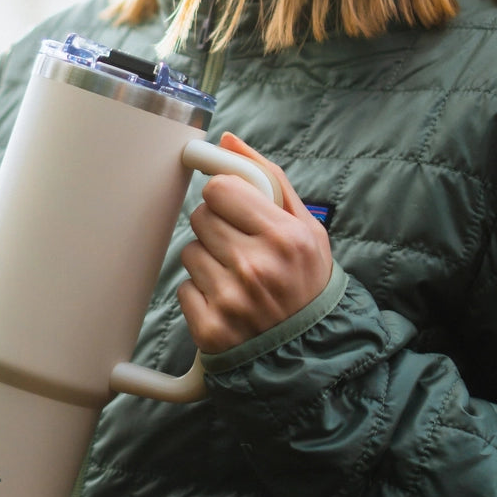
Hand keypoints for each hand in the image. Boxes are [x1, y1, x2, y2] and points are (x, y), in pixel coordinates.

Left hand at [177, 132, 332, 353]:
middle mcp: (257, 267)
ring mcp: (231, 300)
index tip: (234, 207)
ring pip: (189, 252)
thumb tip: (228, 141)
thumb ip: (269, 178)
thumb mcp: (307, 228)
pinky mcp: (210, 328)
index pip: (220, 189)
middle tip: (240, 246)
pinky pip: (183, 289)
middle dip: (217, 227)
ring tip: (237, 278)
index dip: (224, 196)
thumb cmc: (308, 284)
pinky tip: (228, 303)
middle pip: (200, 217)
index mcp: (285, 237)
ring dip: (208, 261)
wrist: (312, 355)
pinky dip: (201, 295)